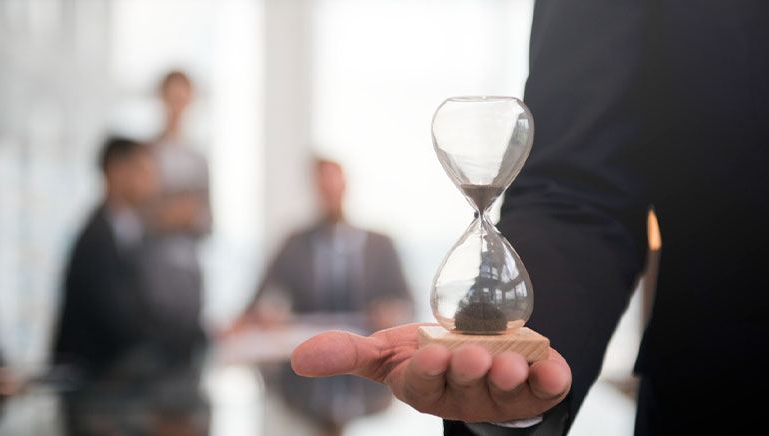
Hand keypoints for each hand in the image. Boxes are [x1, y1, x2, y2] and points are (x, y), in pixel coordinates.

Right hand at [291, 323, 570, 422]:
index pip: (424, 382)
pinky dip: (553, 377)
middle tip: (472, 356)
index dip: (429, 370)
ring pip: (506, 391)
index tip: (432, 352)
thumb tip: (297, 359)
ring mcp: (502, 395)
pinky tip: (552, 366)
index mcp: (425, 389)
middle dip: (468, 371)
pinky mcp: (537, 388)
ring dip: (508, 376)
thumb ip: (346, 353)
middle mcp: (464, 397)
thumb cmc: (427, 354)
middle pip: (466, 387)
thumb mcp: (386, 351)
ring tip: (508, 361)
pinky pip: (549, 388)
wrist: (479, 350)